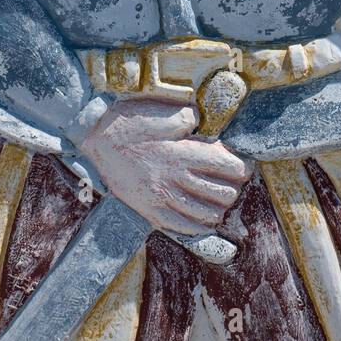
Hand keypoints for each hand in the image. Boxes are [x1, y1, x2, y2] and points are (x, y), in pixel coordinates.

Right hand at [77, 97, 250, 234]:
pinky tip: (203, 217)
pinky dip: (200, 226)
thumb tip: (205, 125)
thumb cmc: (129, 122)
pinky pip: (183, 228)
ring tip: (220, 199)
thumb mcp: (161, 112)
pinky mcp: (150, 211)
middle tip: (232, 180)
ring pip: (207, 215)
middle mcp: (174, 180)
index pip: (227, 167)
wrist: (95, 139)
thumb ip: (188, 118)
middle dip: (234, 187)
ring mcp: (162, 199)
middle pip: (222, 194)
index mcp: (181, 154)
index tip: (244, 165)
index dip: (243, 168)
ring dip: (220, 207)